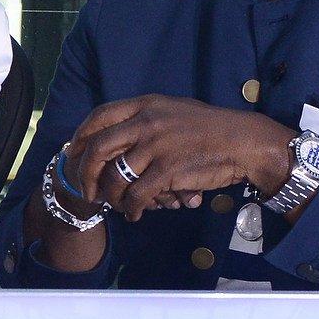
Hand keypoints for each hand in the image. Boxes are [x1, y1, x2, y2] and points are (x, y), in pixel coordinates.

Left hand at [63, 97, 295, 220]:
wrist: (244, 141)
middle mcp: (147, 122)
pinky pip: (138, 194)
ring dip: (110, 196)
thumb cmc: (209, 129)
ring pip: (115, 176)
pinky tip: (134, 213)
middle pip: (97, 148)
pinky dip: (132, 208)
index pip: (98, 117)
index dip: (81, 138)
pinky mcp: (169, 169)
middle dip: (84, 173)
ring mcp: (157, 145)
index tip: (74, 154)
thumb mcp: (172, 111)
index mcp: (145, 105)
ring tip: (115, 205)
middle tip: (86, 190)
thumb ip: (142, 119)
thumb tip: (110, 136)